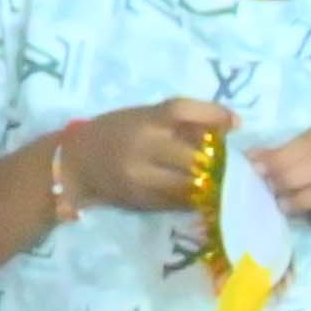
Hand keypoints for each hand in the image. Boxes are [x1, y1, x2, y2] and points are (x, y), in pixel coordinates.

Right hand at [53, 97, 244, 218]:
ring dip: (213, 183)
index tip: (236, 123)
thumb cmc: (112, 133)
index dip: (214, 114)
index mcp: (142, 120)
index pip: (182, 110)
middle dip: (219, 160)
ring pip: (193, 183)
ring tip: (224, 180)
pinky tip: (204, 193)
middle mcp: (142, 147)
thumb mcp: (141, 116)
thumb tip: (231, 125)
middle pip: (196, 154)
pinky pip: (182, 201)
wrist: (74, 164)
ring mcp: (143, 177)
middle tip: (235, 161)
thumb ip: (180, 121)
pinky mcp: (144, 200)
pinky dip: (198, 197)